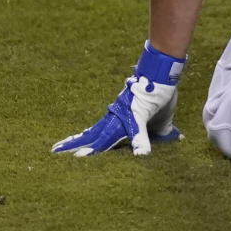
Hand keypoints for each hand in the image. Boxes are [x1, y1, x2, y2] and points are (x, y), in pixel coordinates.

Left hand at [51, 42, 185, 156]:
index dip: (81, 141)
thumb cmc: (158, 94)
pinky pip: (139, 131)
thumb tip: (176, 139)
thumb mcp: (159, 119)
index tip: (66, 148)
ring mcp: (125, 116)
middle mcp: (116, 118)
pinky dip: (140, 143)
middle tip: (54, 152)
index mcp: (117, 119)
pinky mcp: (139, 114)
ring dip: (93, 148)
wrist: (162, 73)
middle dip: (74, 144)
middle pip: (92, 135)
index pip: (95, 133)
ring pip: (105, 135)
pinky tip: (141, 155)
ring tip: (77, 158)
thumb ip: (160, 132)